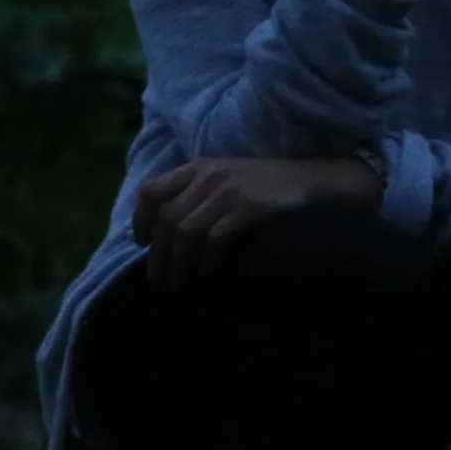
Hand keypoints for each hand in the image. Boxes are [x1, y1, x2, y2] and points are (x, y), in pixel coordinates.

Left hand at [131, 156, 382, 282]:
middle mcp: (208, 176)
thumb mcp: (226, 179)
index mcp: (199, 167)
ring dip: (178, 263)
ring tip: (179, 282)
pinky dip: (205, 261)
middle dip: (158, 253)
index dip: (140, 220)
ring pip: (185, 232)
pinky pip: (213, 240)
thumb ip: (196, 195)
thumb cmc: (266, 185)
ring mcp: (227, 192)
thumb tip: (163, 229)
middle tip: (159, 278)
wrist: (310, 181)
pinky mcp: (247, 208)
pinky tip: (207, 273)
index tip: (140, 244)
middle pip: (166, 218)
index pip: (151, 190)